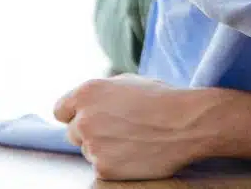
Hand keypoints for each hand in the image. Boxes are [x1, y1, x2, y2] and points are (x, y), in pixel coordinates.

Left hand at [53, 74, 215, 180]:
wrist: (189, 123)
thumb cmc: (164, 99)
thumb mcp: (129, 82)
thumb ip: (101, 93)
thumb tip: (86, 104)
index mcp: (87, 93)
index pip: (61, 110)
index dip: (76, 114)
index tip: (89, 118)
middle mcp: (84, 119)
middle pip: (73, 132)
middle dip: (92, 132)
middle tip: (121, 129)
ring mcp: (92, 146)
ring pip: (89, 150)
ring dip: (106, 147)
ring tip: (136, 139)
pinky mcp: (103, 168)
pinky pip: (102, 167)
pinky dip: (117, 163)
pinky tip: (137, 152)